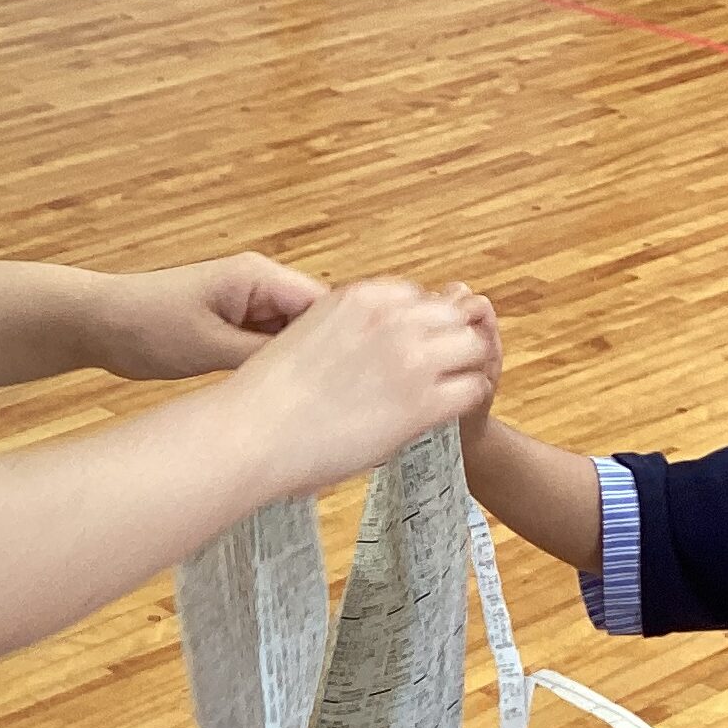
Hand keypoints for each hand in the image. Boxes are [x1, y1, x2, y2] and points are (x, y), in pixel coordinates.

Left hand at [89, 254, 326, 380]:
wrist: (97, 323)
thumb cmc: (145, 326)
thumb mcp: (211, 348)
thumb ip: (265, 357)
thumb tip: (310, 375)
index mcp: (259, 277)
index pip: (324, 305)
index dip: (343, 343)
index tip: (354, 381)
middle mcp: (260, 284)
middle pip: (314, 322)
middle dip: (322, 358)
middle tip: (333, 401)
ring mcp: (247, 304)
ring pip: (293, 337)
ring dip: (297, 366)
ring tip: (309, 403)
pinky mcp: (234, 323)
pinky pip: (269, 345)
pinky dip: (273, 368)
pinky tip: (278, 397)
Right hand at [223, 279, 495, 495]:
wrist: (254, 432)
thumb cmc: (268, 395)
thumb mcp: (308, 332)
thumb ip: (347, 327)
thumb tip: (362, 345)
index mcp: (362, 296)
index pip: (418, 297)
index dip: (418, 325)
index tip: (408, 350)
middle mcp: (393, 318)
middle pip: (453, 316)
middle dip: (447, 341)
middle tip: (434, 373)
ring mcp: (412, 358)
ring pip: (473, 347)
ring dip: (462, 368)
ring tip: (443, 392)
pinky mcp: (423, 402)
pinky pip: (473, 389)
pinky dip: (464, 400)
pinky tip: (442, 415)